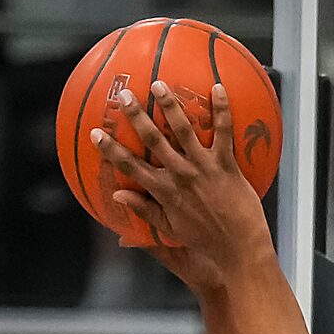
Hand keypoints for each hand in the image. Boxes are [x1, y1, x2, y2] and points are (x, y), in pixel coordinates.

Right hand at [96, 82, 272, 293]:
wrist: (239, 248)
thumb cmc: (205, 240)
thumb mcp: (170, 229)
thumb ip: (145, 210)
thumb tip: (118, 195)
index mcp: (165, 192)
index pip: (131, 167)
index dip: (111, 150)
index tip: (95, 133)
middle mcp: (181, 176)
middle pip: (153, 141)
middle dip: (137, 117)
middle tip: (125, 96)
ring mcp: (203, 168)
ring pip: (184, 130)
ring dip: (171, 105)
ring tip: (159, 84)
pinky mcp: (226, 164)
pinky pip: (223, 131)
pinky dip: (222, 109)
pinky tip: (218, 87)